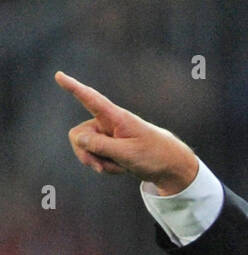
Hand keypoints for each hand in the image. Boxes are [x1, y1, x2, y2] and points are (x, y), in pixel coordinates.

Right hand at [55, 71, 197, 193]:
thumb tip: (77, 138)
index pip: (91, 99)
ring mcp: (108, 136)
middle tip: (99, 166)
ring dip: (98, 162)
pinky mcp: (110, 147)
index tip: (59, 75)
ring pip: (86, 148)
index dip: (74, 87)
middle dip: (86, 153)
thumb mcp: (128, 154)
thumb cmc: (155, 155)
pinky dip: (106, 166)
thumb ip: (101, 146)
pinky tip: (121, 167)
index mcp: (116, 118)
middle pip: (79, 135)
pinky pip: (96, 158)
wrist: (171, 168)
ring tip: (120, 166)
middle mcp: (108, 123)